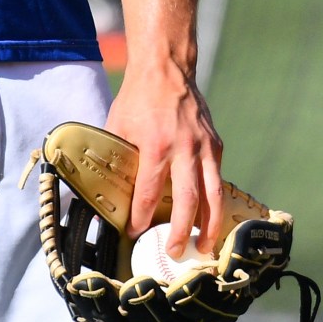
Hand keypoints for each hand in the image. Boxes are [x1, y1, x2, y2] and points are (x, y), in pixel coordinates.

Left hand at [104, 58, 224, 258]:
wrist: (166, 69)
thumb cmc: (137, 99)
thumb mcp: (118, 127)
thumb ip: (116, 160)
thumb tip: (105, 190)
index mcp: (156, 145)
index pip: (150, 193)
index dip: (141, 217)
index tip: (134, 233)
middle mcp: (184, 148)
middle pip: (188, 200)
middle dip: (182, 231)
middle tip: (176, 253)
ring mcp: (204, 146)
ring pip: (213, 193)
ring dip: (209, 223)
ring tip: (204, 246)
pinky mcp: (214, 143)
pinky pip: (217, 177)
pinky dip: (214, 200)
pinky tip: (209, 216)